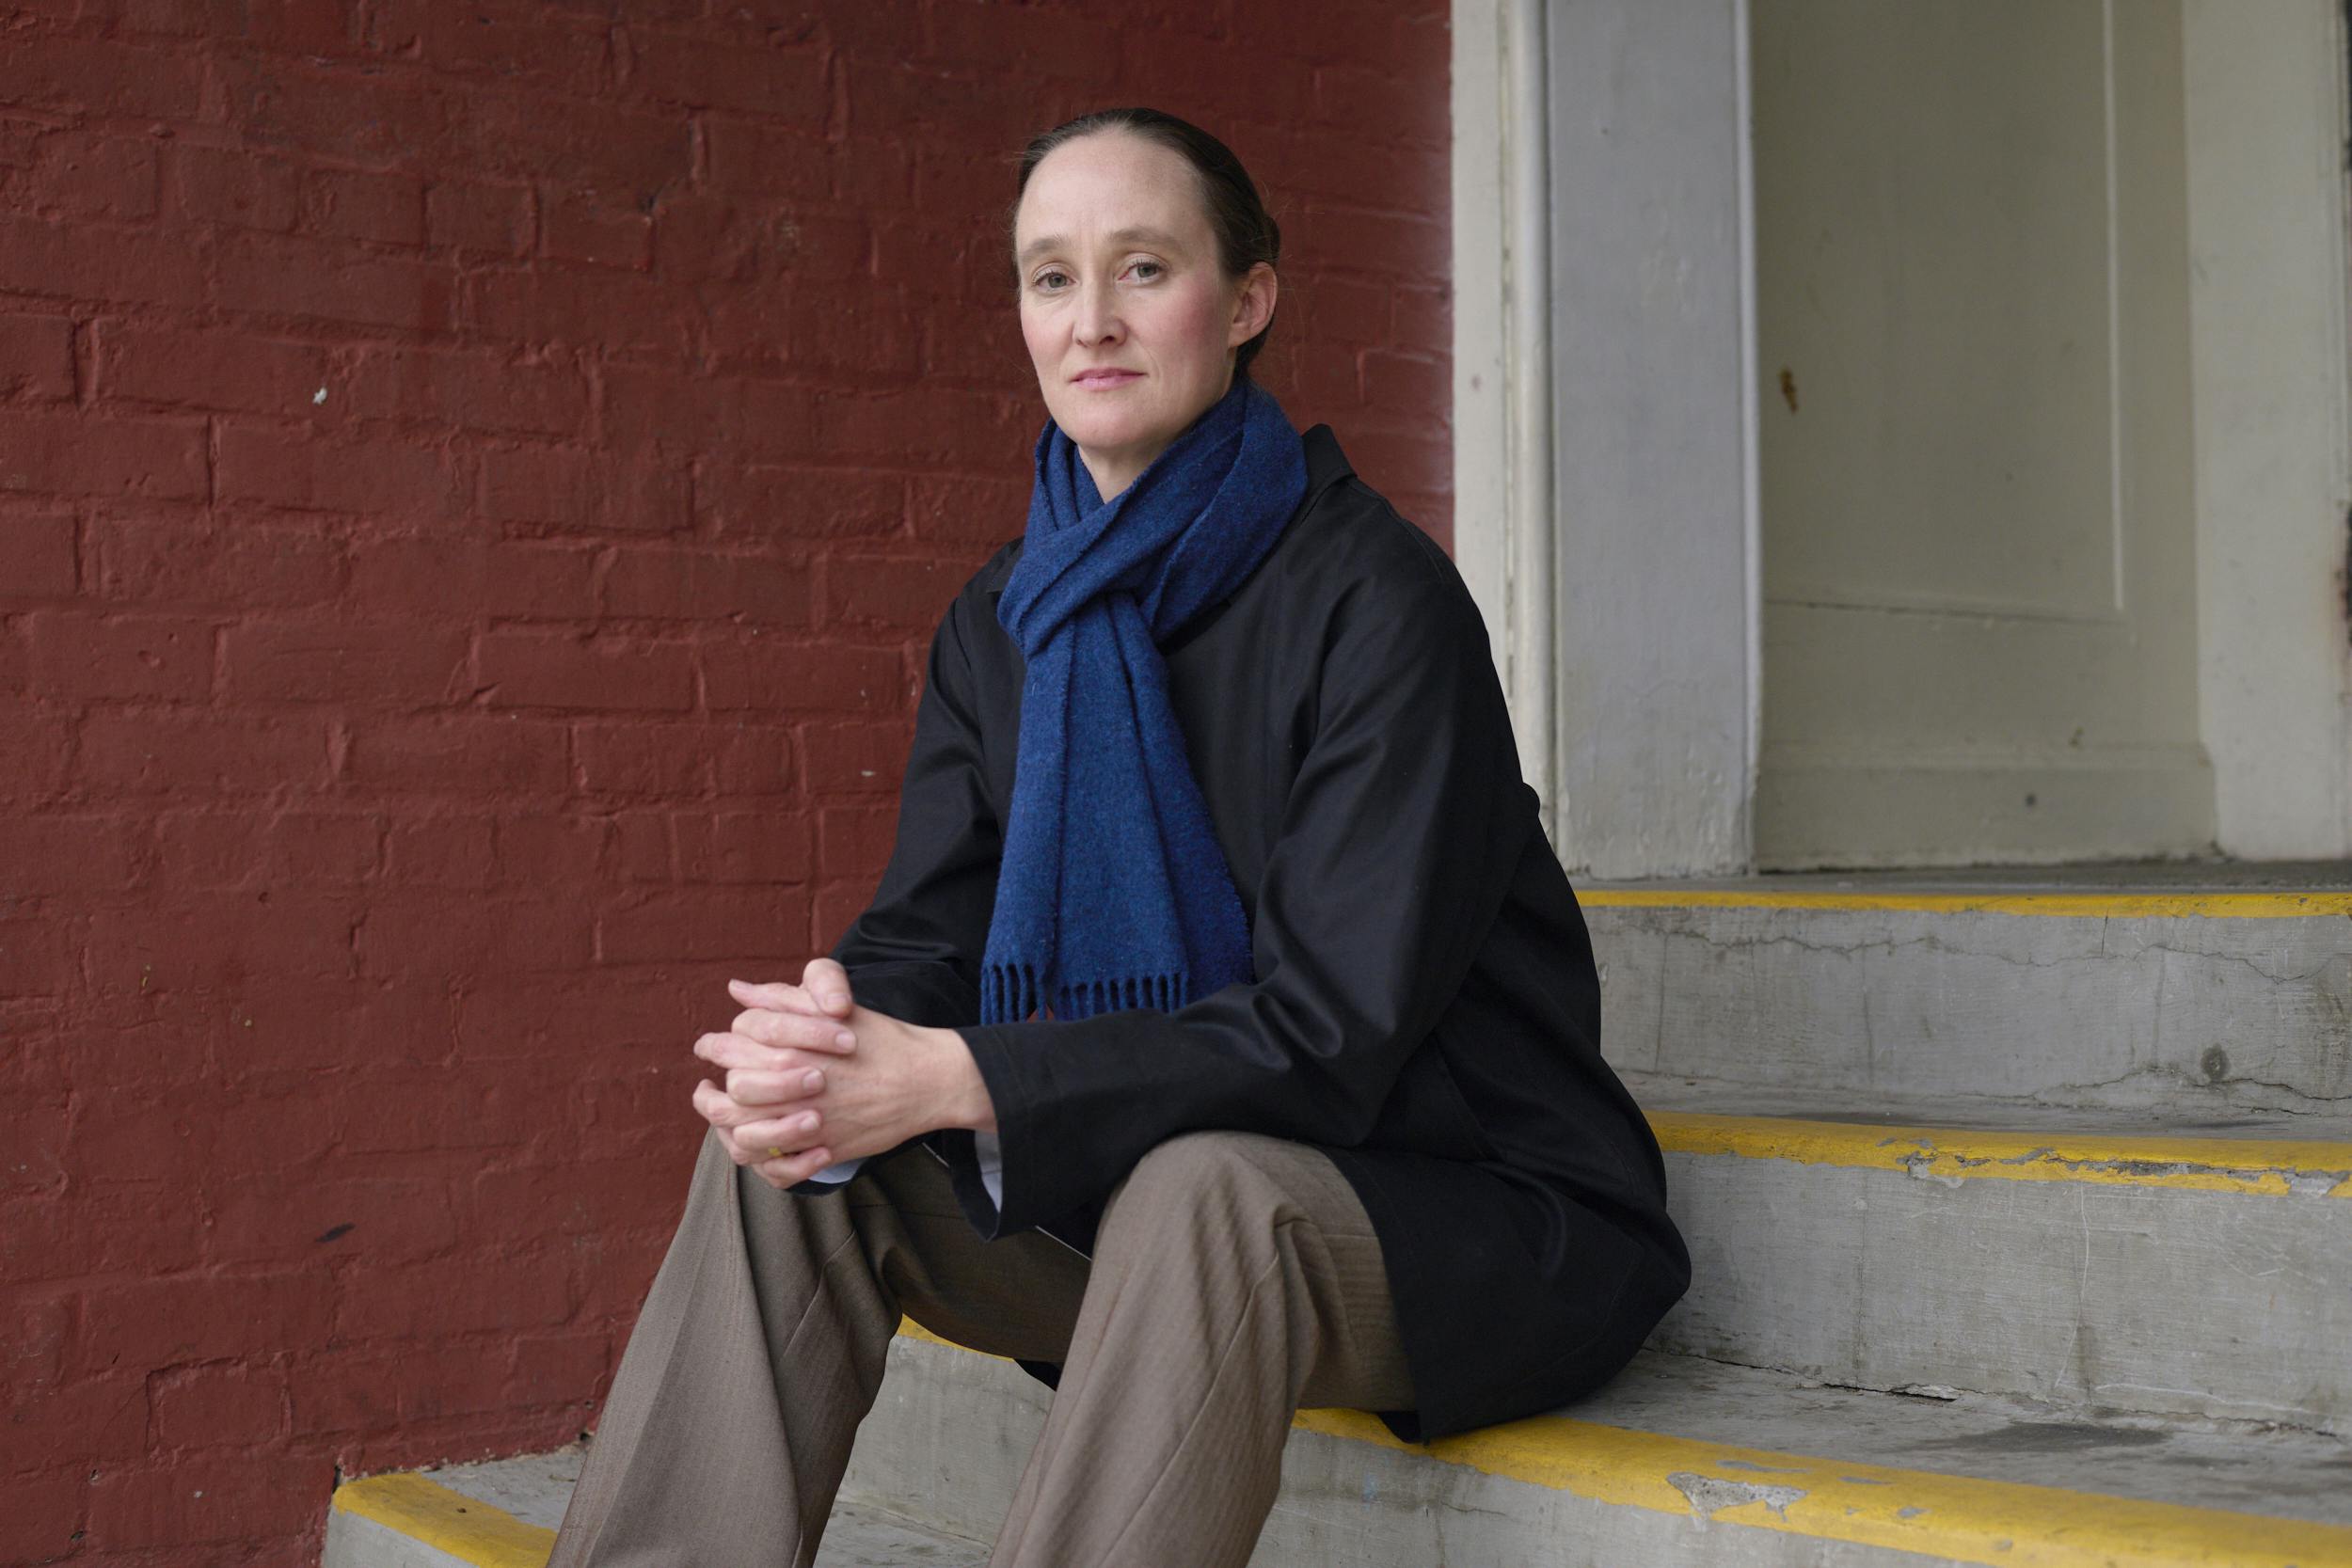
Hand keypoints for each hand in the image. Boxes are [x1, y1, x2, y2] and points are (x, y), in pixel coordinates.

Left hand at [691, 959, 996, 1189]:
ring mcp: (810, 1121)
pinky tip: (758, 1147)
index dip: (715, 1046)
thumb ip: (781, 998)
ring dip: (728, 1130)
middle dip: (713, 1092)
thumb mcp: (833, 1007)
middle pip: (735, 1090)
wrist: (927, 1080)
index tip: (707, 1049)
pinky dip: (763, 1162)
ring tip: (724, 1123)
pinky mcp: (825, 1150)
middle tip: (707, 1091)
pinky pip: (777, 1168)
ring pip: (746, 1135)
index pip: (736, 1042)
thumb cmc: (881, 1039)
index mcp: (796, 1043)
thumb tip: (736, 990)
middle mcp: (797, 1083)